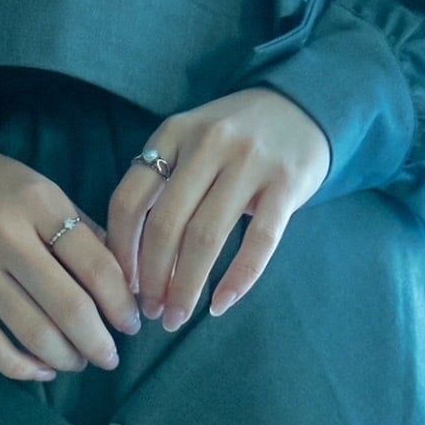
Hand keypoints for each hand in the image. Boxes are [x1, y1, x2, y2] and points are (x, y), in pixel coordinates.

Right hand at [0, 141, 143, 384]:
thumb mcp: (45, 193)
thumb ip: (83, 233)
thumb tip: (126, 286)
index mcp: (38, 204)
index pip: (95, 267)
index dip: (121, 304)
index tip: (131, 323)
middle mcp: (5, 237)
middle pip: (68, 307)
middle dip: (99, 342)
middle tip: (110, 356)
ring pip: (33, 333)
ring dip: (66, 358)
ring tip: (80, 361)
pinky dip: (24, 367)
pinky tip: (43, 369)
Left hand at [105, 87, 330, 327]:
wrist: (303, 106)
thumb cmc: (234, 138)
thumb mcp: (190, 142)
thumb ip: (161, 181)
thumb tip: (129, 257)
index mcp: (173, 134)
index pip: (129, 200)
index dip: (122, 251)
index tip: (124, 287)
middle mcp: (208, 144)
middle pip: (165, 225)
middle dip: (153, 279)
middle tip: (151, 313)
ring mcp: (250, 161)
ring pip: (206, 237)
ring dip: (186, 287)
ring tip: (177, 317)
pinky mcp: (287, 182)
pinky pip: (259, 241)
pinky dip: (238, 279)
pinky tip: (221, 305)